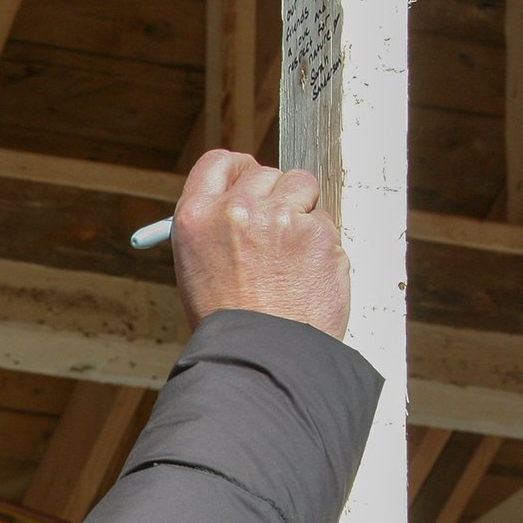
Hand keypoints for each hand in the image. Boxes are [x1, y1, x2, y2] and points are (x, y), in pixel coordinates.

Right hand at [170, 150, 351, 338]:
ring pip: (302, 186)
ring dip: (303, 211)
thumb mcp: (198, 270)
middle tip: (278, 230)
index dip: (239, 170)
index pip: (219, 163)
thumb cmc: (230, 324)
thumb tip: (243, 202)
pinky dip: (321, 245)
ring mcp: (280, 218)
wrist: (261, 359)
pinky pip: (326, 221)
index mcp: (196, 217)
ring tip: (292, 258)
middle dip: (275, 196)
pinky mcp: (318, 233)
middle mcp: (235, 210)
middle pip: (265, 173)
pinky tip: (307, 277)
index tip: (251, 179)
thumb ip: (217, 229)